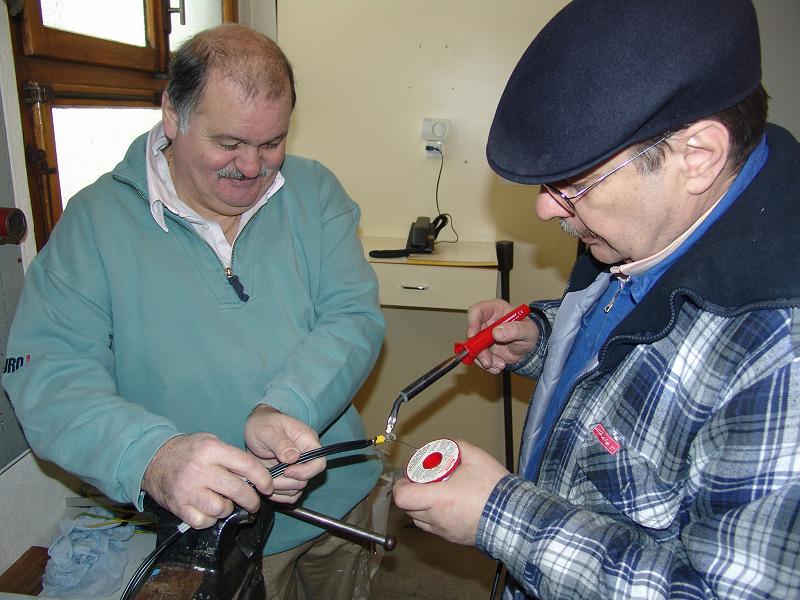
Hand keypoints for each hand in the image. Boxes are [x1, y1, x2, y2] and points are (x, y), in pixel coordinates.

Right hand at [142, 432, 272, 528]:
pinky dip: (210, 520)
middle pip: (238, 490)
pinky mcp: (179, 507)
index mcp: (212, 450)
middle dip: (252, 500)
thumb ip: (232, 457)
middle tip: (254, 502)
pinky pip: (204, 522)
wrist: (153, 459)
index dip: (263, 478)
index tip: (268, 487)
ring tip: (225, 503)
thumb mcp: (210, 442)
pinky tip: (208, 510)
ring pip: (222, 509)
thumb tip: (256, 477)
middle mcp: (200, 470)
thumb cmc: (188, 451)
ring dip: (228, 509)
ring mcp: (188, 490)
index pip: (247, 465)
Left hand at [243, 404, 325, 503]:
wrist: (255, 430)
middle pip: (306, 479)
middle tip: (268, 475)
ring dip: (280, 488)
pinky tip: (267, 485)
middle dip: (286, 481)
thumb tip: (294, 457)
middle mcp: (306, 456)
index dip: (305, 471)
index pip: (319, 462)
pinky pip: (290, 495)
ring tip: (265, 477)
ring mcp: (298, 468)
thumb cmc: (263, 425)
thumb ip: (281, 443)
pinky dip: (278, 494)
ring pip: (297, 489)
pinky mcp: (289, 478)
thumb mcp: (268, 430)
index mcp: (307, 441)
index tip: (286, 471)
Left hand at [392, 440, 508, 545]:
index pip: (403, 497)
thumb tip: (443, 446)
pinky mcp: (452, 538)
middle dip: (410, 493)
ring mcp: (444, 531)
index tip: (408, 477)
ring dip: (419, 506)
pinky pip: (433, 528)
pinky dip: (432, 516)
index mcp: (440, 499)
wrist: (514, 517)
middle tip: (420, 481)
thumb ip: (455, 447)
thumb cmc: (494, 490)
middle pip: (408, 508)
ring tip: (433, 493)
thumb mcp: (476, 457)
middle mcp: (438, 518)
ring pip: (419, 520)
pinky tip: (446, 505)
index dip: (401, 486)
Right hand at [467, 299, 538, 373]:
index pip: (476, 311)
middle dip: (478, 349)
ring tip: (500, 364)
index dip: (472, 322)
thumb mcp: (528, 330)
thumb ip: (515, 329)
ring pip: (474, 349)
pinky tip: (498, 366)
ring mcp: (482, 337)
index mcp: (495, 309)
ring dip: (485, 360)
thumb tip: (497, 332)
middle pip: (472, 333)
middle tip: (487, 360)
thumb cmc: (528, 333)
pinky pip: (478, 359)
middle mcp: (485, 322)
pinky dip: (488, 365)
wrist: (530, 350)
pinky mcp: (483, 350)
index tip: (473, 336)